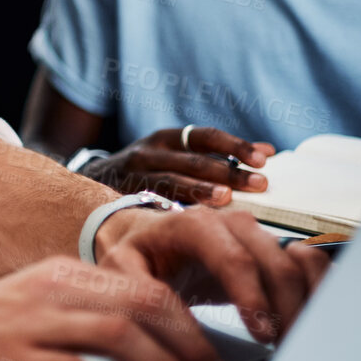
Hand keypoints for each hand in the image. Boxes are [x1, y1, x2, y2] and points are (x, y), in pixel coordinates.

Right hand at [0, 257, 230, 360]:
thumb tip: (137, 339)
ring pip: (120, 334)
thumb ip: (76, 316)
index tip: (210, 355)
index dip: (188, 321)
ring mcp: (29, 321)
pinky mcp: (9, 357)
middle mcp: (48, 289)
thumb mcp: (26, 312)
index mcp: (58, 275)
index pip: (143, 287)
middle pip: (144, 304)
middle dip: (191, 344)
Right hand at [86, 126, 273, 205]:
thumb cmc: (148, 171)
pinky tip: (195, 224)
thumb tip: (269, 152)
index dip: (235, 146)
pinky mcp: (121, 198)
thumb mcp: (176, 154)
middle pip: (192, 159)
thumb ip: (218, 155)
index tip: (263, 159)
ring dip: (201, 190)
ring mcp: (132, 175)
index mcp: (166, 138)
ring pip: (170, 180)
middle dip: (228, 171)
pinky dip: (175, 211)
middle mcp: (148, 152)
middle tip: (260, 184)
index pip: (205, 136)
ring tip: (227, 200)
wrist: (92, 182)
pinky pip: (152, 204)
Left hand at [93, 205, 330, 344]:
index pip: (233, 258)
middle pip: (274, 261)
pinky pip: (309, 261)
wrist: (147, 239)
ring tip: (298, 339)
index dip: (252, 297)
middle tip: (285, 348)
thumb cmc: (136, 257)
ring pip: (298, 259)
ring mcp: (256, 232)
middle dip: (285, 308)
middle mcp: (230, 221)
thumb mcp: (122, 271)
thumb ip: (143, 293)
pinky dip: (318, 289)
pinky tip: (312, 318)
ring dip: (306, 301)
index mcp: (192, 224)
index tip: (261, 334)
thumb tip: (172, 328)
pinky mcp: (271, 246)